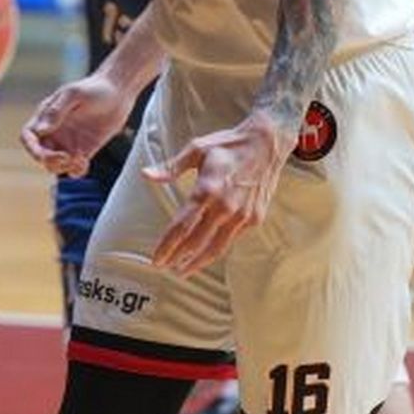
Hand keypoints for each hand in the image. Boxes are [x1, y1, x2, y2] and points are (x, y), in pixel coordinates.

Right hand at [21, 75, 133, 177]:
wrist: (119, 92)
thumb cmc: (95, 88)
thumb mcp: (74, 94)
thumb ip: (56, 111)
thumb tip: (40, 131)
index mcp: (46, 116)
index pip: (29, 137)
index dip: (31, 149)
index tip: (44, 154)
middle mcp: (55, 131)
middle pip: (40, 155)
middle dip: (49, 161)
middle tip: (66, 157)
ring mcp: (69, 142)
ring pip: (55, 165)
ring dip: (63, 168)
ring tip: (79, 159)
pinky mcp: (84, 150)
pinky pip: (74, 168)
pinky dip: (76, 170)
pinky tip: (85, 162)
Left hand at [143, 110, 292, 275]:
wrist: (267, 143)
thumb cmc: (229, 144)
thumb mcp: (196, 149)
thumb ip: (171, 167)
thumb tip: (146, 174)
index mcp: (207, 189)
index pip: (182, 226)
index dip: (167, 246)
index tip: (156, 259)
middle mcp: (225, 206)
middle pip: (196, 242)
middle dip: (178, 258)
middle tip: (165, 268)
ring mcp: (242, 215)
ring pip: (216, 247)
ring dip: (198, 262)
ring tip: (183, 270)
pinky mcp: (254, 218)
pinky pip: (231, 239)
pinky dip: (217, 249)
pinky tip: (206, 253)